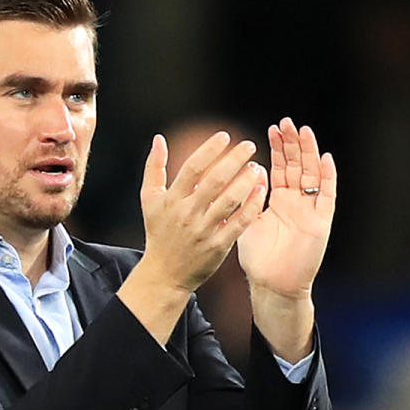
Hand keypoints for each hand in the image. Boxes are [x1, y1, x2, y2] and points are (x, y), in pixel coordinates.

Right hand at [118, 132, 266, 343]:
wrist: (164, 273)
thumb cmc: (158, 232)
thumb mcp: (149, 199)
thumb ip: (154, 168)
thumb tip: (159, 139)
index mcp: (171, 200)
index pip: (192, 168)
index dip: (209, 150)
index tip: (225, 136)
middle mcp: (187, 213)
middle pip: (214, 181)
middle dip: (234, 160)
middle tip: (249, 145)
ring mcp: (204, 230)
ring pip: (230, 200)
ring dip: (246, 180)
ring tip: (257, 166)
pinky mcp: (218, 246)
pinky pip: (240, 222)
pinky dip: (252, 205)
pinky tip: (261, 190)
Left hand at [237, 117, 336, 358]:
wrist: (273, 286)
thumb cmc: (259, 259)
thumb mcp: (246, 223)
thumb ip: (245, 200)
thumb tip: (240, 175)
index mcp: (278, 201)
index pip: (280, 168)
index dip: (277, 149)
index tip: (270, 129)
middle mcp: (296, 202)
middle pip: (297, 166)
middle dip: (292, 144)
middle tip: (286, 122)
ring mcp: (310, 210)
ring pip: (312, 175)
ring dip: (309, 153)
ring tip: (304, 131)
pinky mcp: (321, 222)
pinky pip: (327, 196)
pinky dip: (328, 177)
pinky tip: (326, 159)